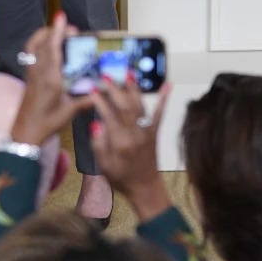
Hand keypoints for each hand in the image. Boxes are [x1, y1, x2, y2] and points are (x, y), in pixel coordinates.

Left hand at [9, 13, 94, 146]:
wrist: (25, 134)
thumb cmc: (47, 123)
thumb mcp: (70, 111)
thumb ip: (87, 99)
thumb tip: (104, 89)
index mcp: (50, 79)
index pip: (53, 49)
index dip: (57, 31)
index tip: (61, 17)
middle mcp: (39, 72)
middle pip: (42, 43)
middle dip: (55, 30)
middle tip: (69, 28)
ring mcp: (31, 73)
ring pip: (34, 46)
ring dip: (44, 35)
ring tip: (57, 31)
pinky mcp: (29, 77)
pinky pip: (31, 53)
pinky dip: (39, 44)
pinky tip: (49, 47)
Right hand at [90, 80, 171, 221]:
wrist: (145, 188)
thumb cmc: (121, 177)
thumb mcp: (103, 165)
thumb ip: (99, 144)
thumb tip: (96, 122)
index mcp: (120, 142)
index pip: (108, 116)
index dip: (100, 101)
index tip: (93, 89)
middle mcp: (135, 134)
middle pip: (124, 106)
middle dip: (115, 89)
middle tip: (106, 75)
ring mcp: (147, 131)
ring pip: (140, 105)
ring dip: (133, 88)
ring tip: (127, 73)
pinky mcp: (155, 132)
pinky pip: (160, 113)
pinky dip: (164, 98)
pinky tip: (168, 85)